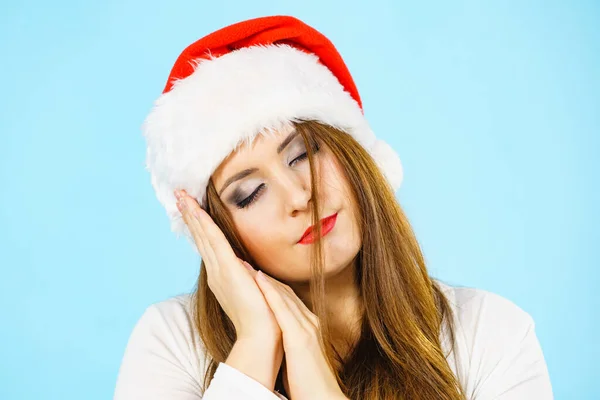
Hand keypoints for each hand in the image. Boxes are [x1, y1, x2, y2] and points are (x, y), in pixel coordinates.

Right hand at [175, 190, 281, 340]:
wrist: (261, 335)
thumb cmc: (261, 315)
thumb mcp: (251, 289)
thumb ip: (245, 276)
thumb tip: (245, 265)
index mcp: (221, 275)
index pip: (207, 244)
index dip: (198, 226)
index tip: (190, 208)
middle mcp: (216, 271)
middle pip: (200, 237)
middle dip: (189, 215)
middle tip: (178, 195)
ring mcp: (220, 270)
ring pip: (204, 235)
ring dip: (192, 214)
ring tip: (181, 196)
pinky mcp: (228, 269)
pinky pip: (214, 241)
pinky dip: (204, 224)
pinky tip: (196, 210)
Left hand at [254, 270, 347, 399]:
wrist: (323, 399)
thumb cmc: (309, 384)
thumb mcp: (299, 358)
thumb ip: (291, 345)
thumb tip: (276, 341)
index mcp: (309, 327)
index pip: (289, 300)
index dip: (272, 287)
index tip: (255, 276)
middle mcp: (310, 322)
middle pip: (286, 293)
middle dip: (266, 278)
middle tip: (247, 263)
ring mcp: (306, 328)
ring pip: (284, 296)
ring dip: (265, 280)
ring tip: (247, 265)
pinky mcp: (299, 337)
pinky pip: (283, 308)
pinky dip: (270, 292)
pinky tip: (258, 279)